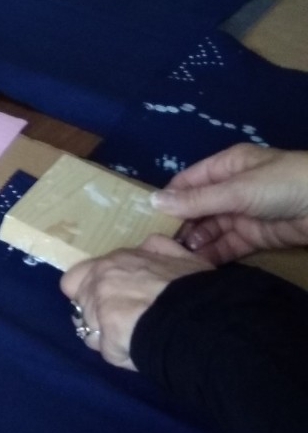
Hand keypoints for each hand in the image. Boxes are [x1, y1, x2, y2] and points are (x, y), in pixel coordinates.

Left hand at [60, 235, 213, 367]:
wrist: (201, 317)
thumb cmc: (195, 287)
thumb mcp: (182, 256)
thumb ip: (159, 248)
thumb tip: (147, 246)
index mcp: (114, 261)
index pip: (77, 277)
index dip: (89, 291)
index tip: (108, 301)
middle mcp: (99, 282)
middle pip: (79, 305)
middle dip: (93, 316)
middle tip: (117, 324)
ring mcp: (99, 310)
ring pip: (89, 331)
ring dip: (107, 337)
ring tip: (132, 340)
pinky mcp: (106, 338)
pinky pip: (107, 351)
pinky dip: (121, 354)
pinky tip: (139, 351)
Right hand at [151, 145, 307, 262]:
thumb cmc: (285, 185)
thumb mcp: (237, 189)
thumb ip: (197, 200)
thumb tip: (152, 202)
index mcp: (227, 166)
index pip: (188, 182)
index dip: (169, 200)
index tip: (148, 221)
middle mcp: (233, 189)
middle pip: (198, 208)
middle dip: (180, 225)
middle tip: (160, 247)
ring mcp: (246, 214)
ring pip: (212, 229)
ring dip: (196, 242)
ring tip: (176, 258)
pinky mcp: (258, 237)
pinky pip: (230, 246)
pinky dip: (214, 255)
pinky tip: (196, 265)